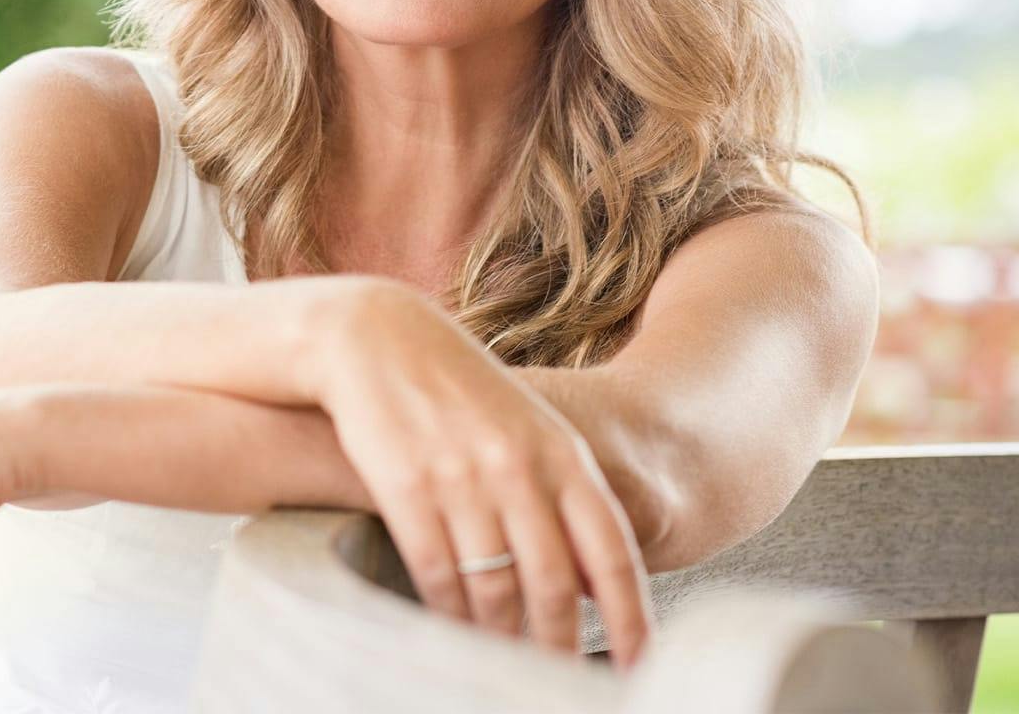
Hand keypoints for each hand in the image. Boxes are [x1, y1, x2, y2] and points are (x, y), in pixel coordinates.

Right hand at [316, 281, 653, 668]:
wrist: (378, 338)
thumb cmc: (459, 391)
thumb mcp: (527, 430)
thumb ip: (563, 495)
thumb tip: (595, 583)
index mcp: (560, 453)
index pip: (611, 552)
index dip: (631, 618)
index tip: (640, 667)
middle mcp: (518, 468)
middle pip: (555, 585)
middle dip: (559, 646)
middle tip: (557, 682)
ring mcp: (462, 478)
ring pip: (494, 591)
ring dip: (500, 640)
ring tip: (501, 664)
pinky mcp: (406, 488)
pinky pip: (438, 577)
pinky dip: (449, 616)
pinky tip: (453, 631)